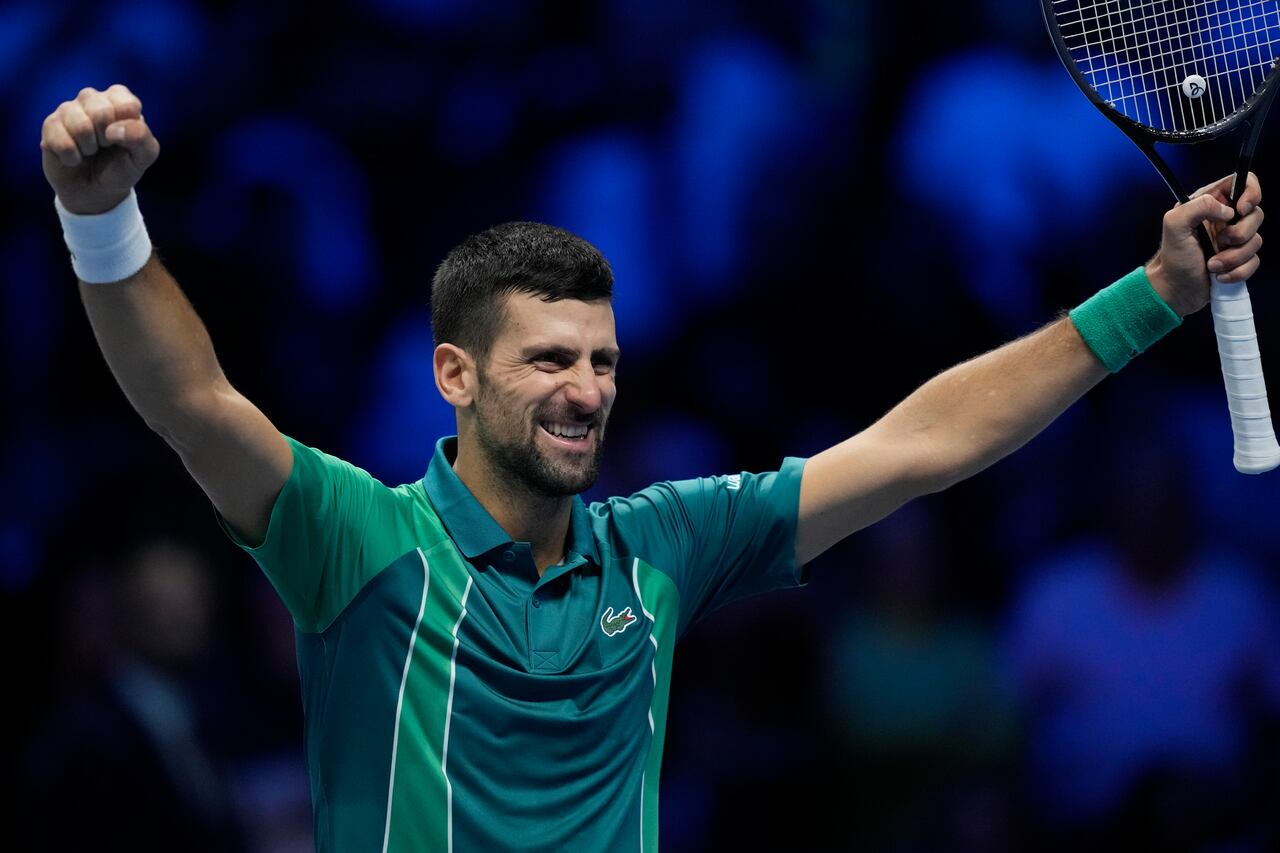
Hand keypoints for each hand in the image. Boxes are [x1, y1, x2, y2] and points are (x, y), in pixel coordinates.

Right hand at [40, 84, 159, 214]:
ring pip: (80, 126)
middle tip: (105, 147)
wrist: (96, 191)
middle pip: (101, 112)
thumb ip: (141, 137)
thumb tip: (113, 130)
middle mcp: (92, 99)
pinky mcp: (50, 125)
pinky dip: (72, 157)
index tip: (124, 140)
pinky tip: (74, 157)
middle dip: (106, 140)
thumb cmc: (122, 168)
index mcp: (119, 99)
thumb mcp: (143, 156)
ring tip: (89, 151)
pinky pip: (61, 141)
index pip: (127, 104)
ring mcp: (68, 109)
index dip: (127, 130)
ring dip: (89, 148)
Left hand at [1145, 172, 1263, 315]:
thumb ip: (1198, 206)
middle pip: (1256, 214)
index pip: (1244, 182)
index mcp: (1210, 203)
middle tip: (1218, 244)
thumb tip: (1228, 211)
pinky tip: (1218, 276)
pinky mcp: (1239, 259)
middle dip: (1240, 233)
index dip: (1251, 193)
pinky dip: (1237, 271)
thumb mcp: (1174, 225)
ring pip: (1256, 240)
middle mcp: (1225, 219)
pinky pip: (1254, 262)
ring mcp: (1234, 240)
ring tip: (1212, 265)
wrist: (1173, 290)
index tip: (1240, 211)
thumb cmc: (1172, 258)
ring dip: (1234, 257)